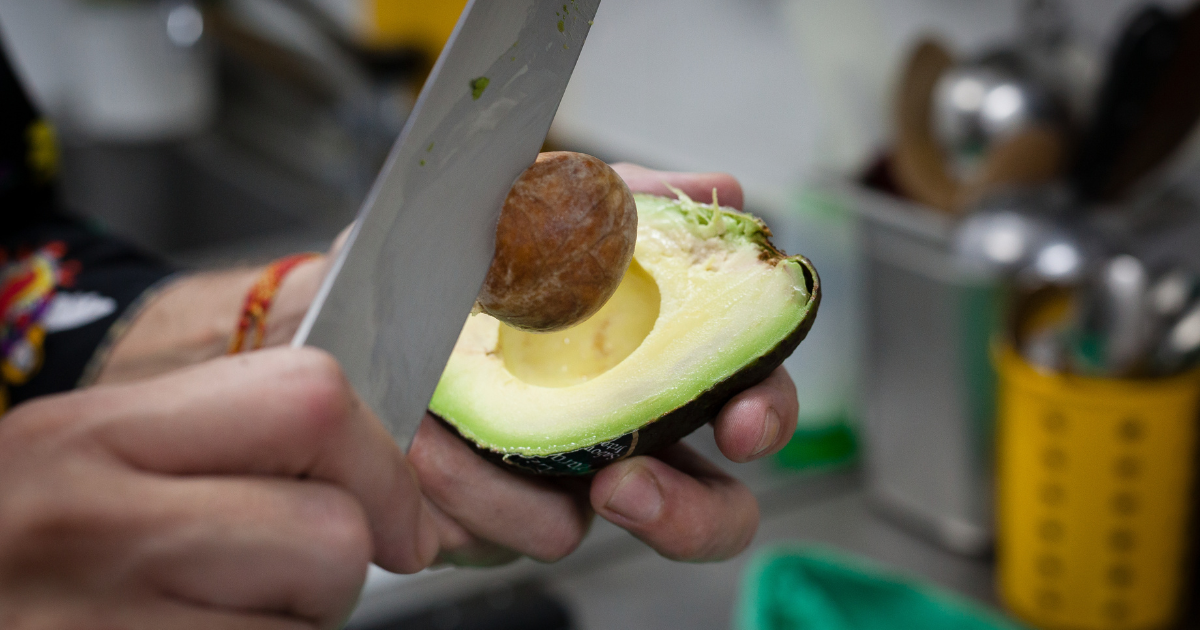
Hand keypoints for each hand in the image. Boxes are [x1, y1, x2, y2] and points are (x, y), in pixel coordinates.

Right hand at [0, 348, 437, 628]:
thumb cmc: (20, 546)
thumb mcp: (87, 457)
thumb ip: (217, 438)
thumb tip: (381, 472)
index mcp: (90, 432)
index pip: (310, 399)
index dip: (379, 462)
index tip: (391, 511)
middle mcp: (90, 524)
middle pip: (334, 533)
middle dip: (334, 565)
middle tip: (277, 577)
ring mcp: (97, 628)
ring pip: (313, 627)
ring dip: (295, 627)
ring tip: (216, 616)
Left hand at [409, 165, 797, 564]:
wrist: (365, 298)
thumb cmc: (469, 262)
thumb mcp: (544, 210)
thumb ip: (630, 207)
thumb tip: (721, 192)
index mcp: (650, 376)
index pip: (740, 407)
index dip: (761, 416)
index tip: (740, 422)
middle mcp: (612, 445)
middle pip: (702, 512)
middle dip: (689, 515)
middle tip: (628, 487)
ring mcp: (541, 490)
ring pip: (571, 533)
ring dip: (513, 496)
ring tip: (451, 443)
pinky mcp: (468, 523)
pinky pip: (474, 533)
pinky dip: (451, 488)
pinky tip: (420, 443)